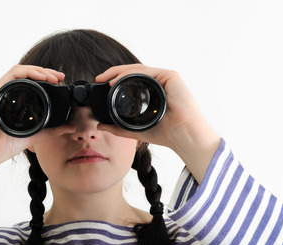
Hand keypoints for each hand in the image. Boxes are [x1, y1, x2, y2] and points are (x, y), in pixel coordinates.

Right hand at [0, 65, 74, 210]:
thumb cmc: (0, 148)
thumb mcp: (32, 136)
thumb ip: (50, 131)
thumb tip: (70, 127)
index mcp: (11, 102)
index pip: (29, 83)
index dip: (45, 78)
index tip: (59, 80)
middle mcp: (3, 95)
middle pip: (25, 75)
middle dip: (45, 71)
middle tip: (60, 76)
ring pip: (19, 71)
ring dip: (38, 70)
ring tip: (52, 76)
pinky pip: (10, 76)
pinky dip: (27, 73)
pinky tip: (40, 77)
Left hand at [96, 64, 219, 183]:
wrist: (183, 137)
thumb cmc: (166, 134)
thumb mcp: (136, 130)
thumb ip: (118, 127)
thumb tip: (100, 125)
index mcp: (153, 91)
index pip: (131, 80)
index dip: (115, 79)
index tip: (101, 84)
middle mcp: (159, 82)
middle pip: (133, 72)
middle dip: (114, 72)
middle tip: (99, 78)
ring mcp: (165, 78)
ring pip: (139, 69)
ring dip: (120, 72)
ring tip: (106, 79)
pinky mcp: (171, 76)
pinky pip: (148, 72)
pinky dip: (132, 74)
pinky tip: (119, 81)